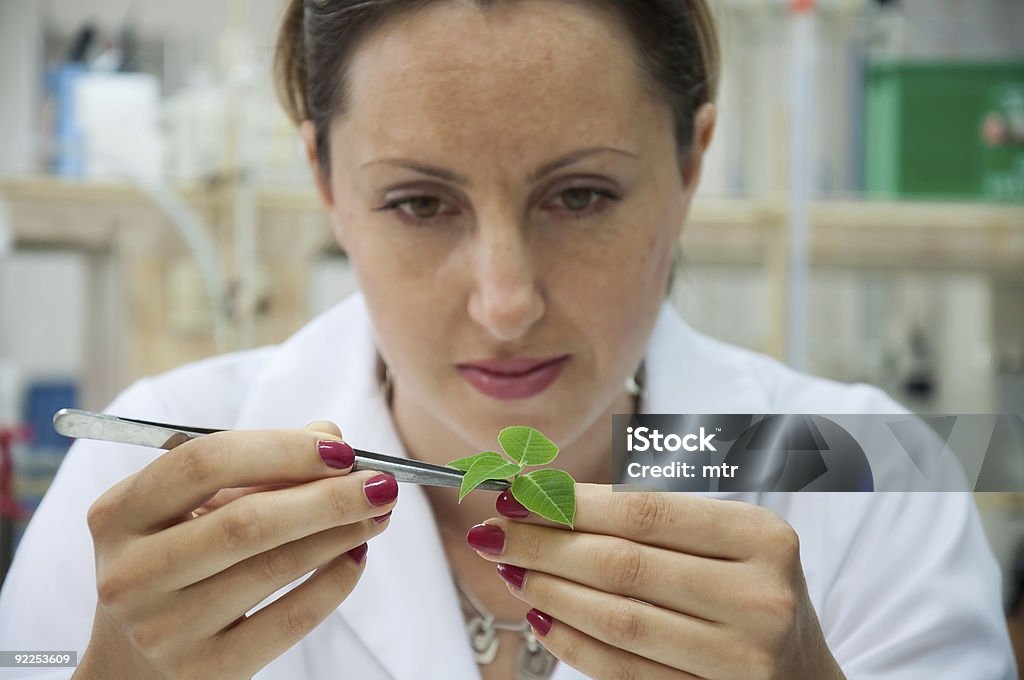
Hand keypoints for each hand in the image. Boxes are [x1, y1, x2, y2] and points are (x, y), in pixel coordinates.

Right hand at [75, 422, 397, 679]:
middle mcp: (130, 574)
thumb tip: (330, 438)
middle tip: (380, 483)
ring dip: (340, 534)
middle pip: (246, 521)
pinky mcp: (204, 673)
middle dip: (327, 497)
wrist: (131, 666)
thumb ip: (255, 466)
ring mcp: (163, 630)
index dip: (281, 449)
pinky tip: (354, 556)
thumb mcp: (189, 510)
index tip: (341, 448)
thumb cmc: (173, 564)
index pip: (204, 463)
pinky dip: (334, 582)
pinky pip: (289, 620)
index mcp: (119, 515)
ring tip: (376, 513)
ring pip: (273, 567)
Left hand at [467, 484, 844, 679]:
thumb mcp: (723, 538)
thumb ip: (648, 518)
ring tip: (511, 570)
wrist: (801, 673)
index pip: (644, 513)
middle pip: (625, 565)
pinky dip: (574, 644)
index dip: (571, 504)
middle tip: (493, 533)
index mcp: (762, 537)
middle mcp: (760, 597)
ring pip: (619, 620)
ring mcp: (742, 658)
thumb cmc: (747, 587)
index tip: (515, 495)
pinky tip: (541, 619)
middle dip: (545, 545)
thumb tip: (542, 496)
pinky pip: (626, 671)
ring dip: (550, 593)